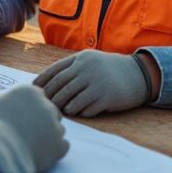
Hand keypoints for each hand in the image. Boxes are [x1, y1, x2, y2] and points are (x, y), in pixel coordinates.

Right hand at [0, 85, 68, 172]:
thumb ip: (8, 101)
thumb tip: (9, 104)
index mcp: (31, 92)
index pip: (38, 95)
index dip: (30, 106)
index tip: (22, 115)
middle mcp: (47, 106)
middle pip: (51, 111)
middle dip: (42, 119)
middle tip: (27, 131)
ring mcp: (55, 126)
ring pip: (58, 129)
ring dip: (49, 135)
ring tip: (30, 144)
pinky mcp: (59, 146)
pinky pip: (62, 146)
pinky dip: (54, 151)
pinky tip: (39, 154)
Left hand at [33, 50, 149, 117]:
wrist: (139, 74)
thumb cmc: (110, 69)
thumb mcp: (91, 61)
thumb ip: (72, 68)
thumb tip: (48, 82)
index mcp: (81, 59)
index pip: (54, 70)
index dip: (41, 81)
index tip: (32, 89)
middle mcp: (87, 69)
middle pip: (59, 86)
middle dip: (49, 97)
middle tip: (43, 105)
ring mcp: (96, 84)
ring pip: (70, 99)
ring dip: (62, 107)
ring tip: (59, 111)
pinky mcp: (106, 98)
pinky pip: (85, 109)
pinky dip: (79, 112)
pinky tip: (78, 113)